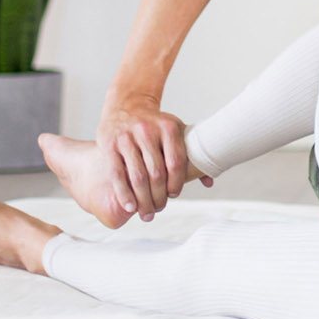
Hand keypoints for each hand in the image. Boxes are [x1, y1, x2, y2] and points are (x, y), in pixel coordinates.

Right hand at [96, 99, 192, 221]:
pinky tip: (130, 207)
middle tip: (160, 209)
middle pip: (156, 173)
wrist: (126, 106)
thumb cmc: (156, 125)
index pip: (176, 162)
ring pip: (137, 176)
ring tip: (147, 213)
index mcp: (168, 127)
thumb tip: (209, 182)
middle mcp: (147, 131)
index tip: (175, 194)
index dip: (177, 183)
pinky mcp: (109, 145)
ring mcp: (127, 138)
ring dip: (143, 200)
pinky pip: (118, 174)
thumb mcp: (176, 132)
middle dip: (159, 196)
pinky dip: (124, 194)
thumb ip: (193, 155)